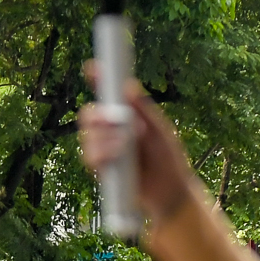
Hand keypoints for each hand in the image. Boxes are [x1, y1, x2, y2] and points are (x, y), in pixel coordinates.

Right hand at [78, 69, 195, 221]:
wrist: (171, 191)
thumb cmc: (169, 158)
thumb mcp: (161, 131)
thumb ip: (144, 110)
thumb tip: (129, 85)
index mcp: (126, 117)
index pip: (107, 95)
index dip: (98, 80)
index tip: (93, 68)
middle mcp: (111, 131)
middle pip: (88, 115)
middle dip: (99, 116)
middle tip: (116, 120)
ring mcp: (105, 150)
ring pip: (88, 137)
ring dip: (106, 139)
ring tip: (127, 145)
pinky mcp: (102, 169)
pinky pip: (90, 157)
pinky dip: (102, 154)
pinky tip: (116, 155)